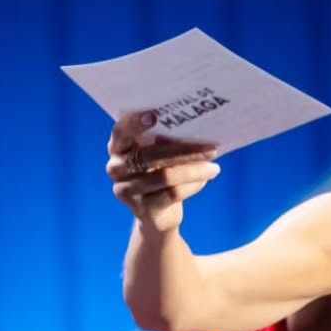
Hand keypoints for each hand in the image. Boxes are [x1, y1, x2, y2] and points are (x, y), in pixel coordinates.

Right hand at [107, 109, 220, 233]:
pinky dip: (192, 186)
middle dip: (183, 150)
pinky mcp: (142, 210)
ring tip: (214, 167)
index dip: (135, 123)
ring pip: (164, 176)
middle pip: (148, 156)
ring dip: (194, 170)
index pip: (121, 132)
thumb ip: (166, 141)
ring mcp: (126, 191)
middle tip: (211, 148)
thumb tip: (195, 129)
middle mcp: (116, 168)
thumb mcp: (159, 155)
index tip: (154, 115)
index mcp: (118, 148)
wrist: (157, 216)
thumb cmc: (159, 174)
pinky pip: (172, 194)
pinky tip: (205, 179)